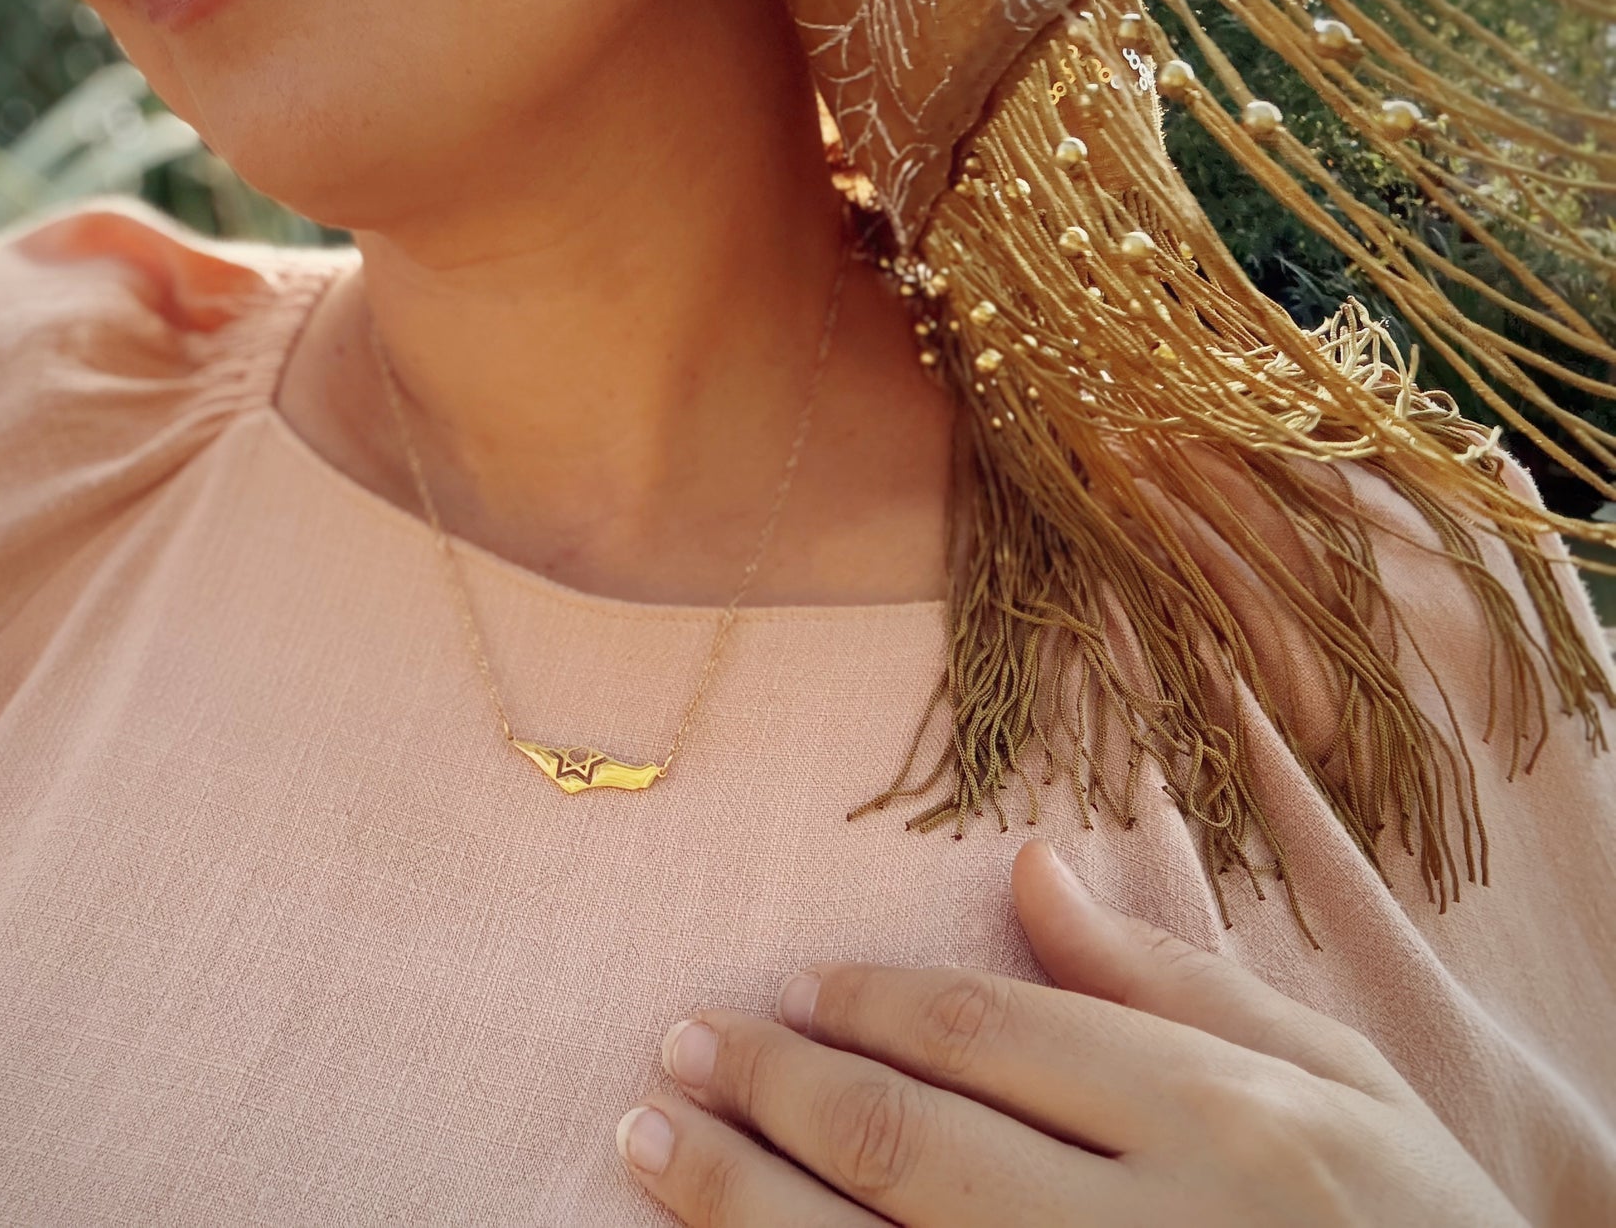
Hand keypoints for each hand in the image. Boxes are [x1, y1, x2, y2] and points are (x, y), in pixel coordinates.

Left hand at [614, 839, 1524, 1225]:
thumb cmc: (1409, 1222)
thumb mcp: (1336, 1080)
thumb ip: (1171, 979)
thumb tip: (1027, 867)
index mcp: (1216, 1118)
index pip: (994, 1034)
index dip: (871, 1004)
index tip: (791, 985)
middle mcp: (1146, 1227)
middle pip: (907, 1145)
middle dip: (774, 1087)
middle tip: (684, 1040)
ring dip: (739, 1200)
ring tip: (648, 1140)